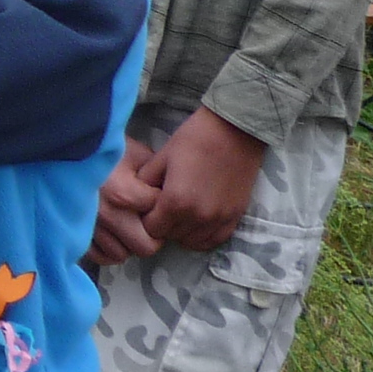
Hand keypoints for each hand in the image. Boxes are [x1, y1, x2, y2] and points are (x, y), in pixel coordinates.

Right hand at [87, 133, 160, 266]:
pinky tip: (112, 233)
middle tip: (149, 219)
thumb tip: (172, 194)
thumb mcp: (134, 153)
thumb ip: (155, 175)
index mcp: (122, 193)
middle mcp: (106, 215)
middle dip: (152, 235)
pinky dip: (109, 248)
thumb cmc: (103, 151)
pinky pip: (101, 257)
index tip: (157, 197)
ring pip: (122, 254)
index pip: (159, 216)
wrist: (67, 148)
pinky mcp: (77, 234)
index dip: (164, 206)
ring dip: (129, 243)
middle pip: (146, 246)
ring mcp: (90, 227)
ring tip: (127, 224)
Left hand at [139, 108, 267, 255]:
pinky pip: (214, 240)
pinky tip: (197, 221)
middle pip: (171, 236)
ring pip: (192, 242)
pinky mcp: (235, 217)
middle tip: (163, 207)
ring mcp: (219, 219)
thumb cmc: (195, 138)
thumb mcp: (162, 156)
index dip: (147, 219)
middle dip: (163, 225)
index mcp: (176, 202)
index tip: (148, 207)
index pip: (152, 229)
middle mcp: (198, 217)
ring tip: (180, 212)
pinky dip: (202, 235)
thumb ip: (146, 182)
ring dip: (182, 231)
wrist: (235, 130)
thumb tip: (137, 199)